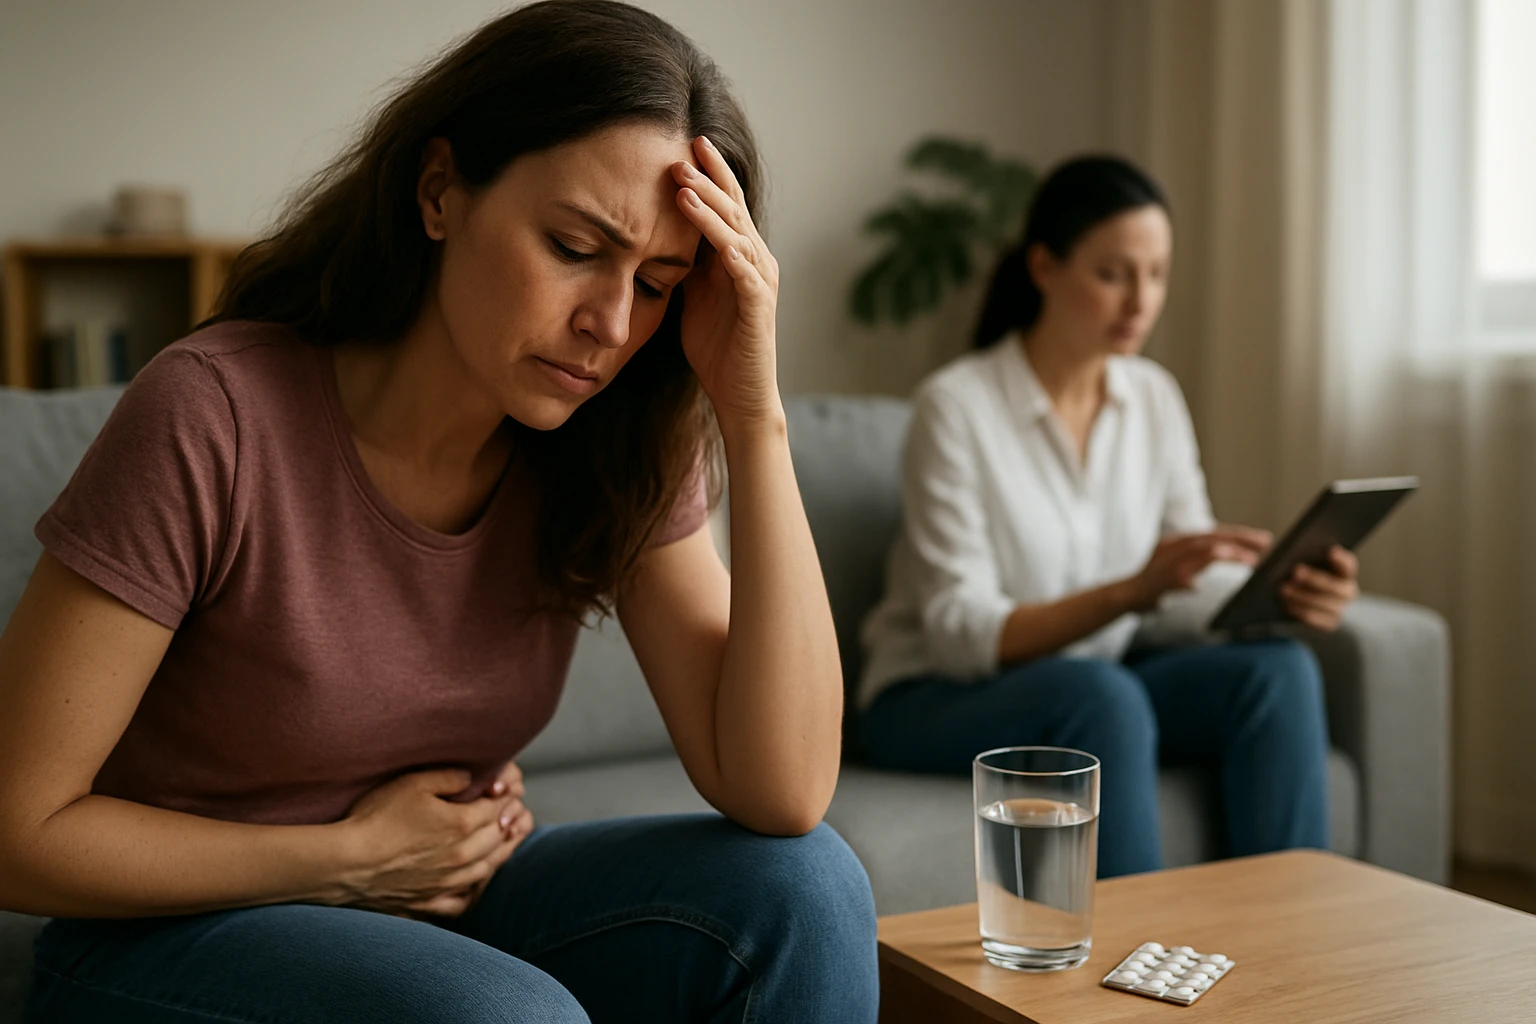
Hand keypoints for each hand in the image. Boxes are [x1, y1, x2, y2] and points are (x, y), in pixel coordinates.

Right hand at [335, 763, 532, 918]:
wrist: (345, 862)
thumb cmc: (376, 818)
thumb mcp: (413, 783)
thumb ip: (448, 776)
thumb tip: (473, 776)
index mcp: (461, 825)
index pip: (497, 809)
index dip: (505, 798)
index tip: (508, 791)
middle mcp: (461, 856)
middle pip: (498, 838)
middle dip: (509, 823)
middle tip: (515, 814)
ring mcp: (447, 883)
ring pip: (487, 869)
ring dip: (501, 853)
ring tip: (504, 842)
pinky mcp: (429, 902)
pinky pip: (463, 901)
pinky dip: (475, 890)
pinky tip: (474, 882)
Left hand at [670, 136, 781, 432]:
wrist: (740, 395)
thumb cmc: (717, 349)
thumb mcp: (693, 296)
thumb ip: (685, 264)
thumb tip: (657, 235)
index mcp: (739, 256)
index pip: (725, 205)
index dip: (708, 175)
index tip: (685, 145)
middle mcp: (756, 261)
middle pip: (733, 209)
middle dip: (709, 178)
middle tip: (684, 149)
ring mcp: (759, 282)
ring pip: (736, 232)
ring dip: (710, 206)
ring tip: (684, 183)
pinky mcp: (758, 307)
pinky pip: (743, 271)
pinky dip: (727, 249)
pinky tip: (708, 232)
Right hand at [1126, 525, 1271, 610]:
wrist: (1124, 598)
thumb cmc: (1150, 588)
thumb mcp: (1169, 569)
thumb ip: (1190, 565)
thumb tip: (1208, 570)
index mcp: (1174, 541)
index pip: (1209, 533)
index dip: (1235, 534)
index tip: (1258, 538)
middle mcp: (1173, 544)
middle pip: (1213, 535)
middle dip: (1241, 538)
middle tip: (1266, 542)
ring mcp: (1171, 558)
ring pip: (1209, 546)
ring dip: (1235, 550)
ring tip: (1256, 557)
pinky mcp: (1172, 574)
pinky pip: (1201, 563)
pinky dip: (1221, 560)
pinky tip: (1239, 563)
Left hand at [1280, 545, 1358, 631]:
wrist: (1307, 603)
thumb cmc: (1302, 574)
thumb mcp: (1303, 563)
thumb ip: (1302, 555)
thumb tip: (1285, 549)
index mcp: (1345, 572)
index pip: (1348, 565)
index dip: (1341, 559)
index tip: (1330, 551)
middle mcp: (1347, 591)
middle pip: (1335, 586)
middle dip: (1315, 578)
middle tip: (1295, 572)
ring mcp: (1340, 609)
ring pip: (1324, 604)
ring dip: (1302, 596)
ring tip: (1283, 589)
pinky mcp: (1329, 623)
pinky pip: (1315, 619)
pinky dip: (1300, 611)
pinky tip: (1286, 604)